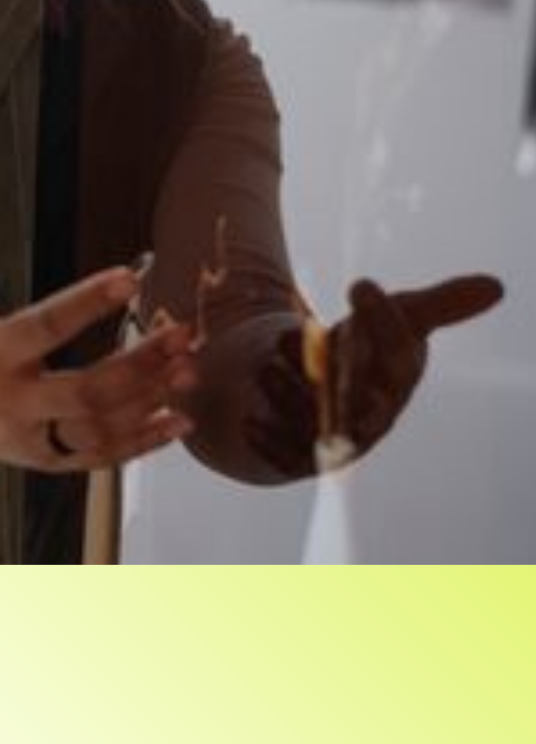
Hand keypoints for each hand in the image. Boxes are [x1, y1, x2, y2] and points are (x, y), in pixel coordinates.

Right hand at [0, 251, 198, 470]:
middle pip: (85, 391)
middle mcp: (14, 403)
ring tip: (187, 369)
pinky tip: (179, 420)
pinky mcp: (49, 460)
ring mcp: (33, 437)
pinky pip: (102, 457)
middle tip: (180, 337)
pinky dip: (144, 443)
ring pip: (100, 427)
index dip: (86, 304)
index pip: (44, 329)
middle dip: (138, 365)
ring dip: (149, 400)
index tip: (129, 279)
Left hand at [246, 274, 504, 477]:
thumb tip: (496, 286)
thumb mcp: (398, 321)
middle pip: (355, 400)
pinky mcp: (300, 457)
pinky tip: (247, 422)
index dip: (381, 321)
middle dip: (336, 378)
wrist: (317, 387)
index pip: (395, 353)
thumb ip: (440, 304)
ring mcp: (335, 440)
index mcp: (396, 379)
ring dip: (287, 395)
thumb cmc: (368, 351)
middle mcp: (370, 416)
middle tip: (310, 343)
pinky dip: (267, 441)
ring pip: (312, 424)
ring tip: (267, 367)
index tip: (360, 285)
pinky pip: (286, 458)